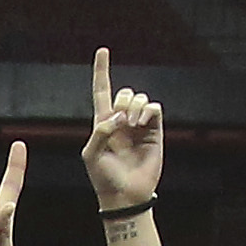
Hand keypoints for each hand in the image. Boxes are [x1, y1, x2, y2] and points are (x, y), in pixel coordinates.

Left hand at [79, 48, 163, 209]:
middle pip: (124, 92)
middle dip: (123, 100)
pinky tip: (142, 123)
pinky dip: (148, 111)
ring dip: (135, 107)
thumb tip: (119, 117)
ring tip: (133, 125)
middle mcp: (122, 120)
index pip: (101, 91)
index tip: (102, 50)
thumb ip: (100, 131)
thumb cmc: (103, 177)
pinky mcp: (155, 131)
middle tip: (122, 122)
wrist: (125, 194)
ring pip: (140, 98)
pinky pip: (154, 108)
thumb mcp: (91, 154)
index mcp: (102, 123)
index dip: (102, 70)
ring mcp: (139, 125)